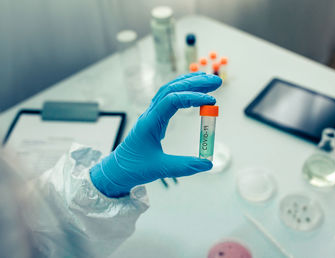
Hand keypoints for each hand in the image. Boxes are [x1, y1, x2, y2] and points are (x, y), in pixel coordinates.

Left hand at [90, 73, 221, 196]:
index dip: (193, 98)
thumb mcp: (160, 169)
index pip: (172, 100)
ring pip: (170, 89)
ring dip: (189, 83)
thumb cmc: (134, 168)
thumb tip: (208, 164)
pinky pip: (169, 97)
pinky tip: (194, 90)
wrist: (117, 169)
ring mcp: (152, 113)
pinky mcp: (154, 117)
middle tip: (217, 82)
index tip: (211, 102)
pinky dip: (183, 90)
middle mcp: (150, 113)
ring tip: (209, 81)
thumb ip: (185, 166)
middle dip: (195, 82)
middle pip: (173, 88)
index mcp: (150, 123)